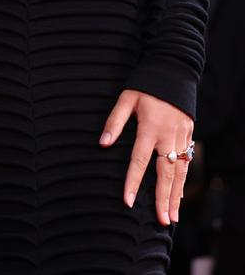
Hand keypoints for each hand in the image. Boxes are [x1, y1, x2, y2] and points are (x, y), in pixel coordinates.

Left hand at [100, 89, 193, 224]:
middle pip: (165, 172)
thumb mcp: (126, 98)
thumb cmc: (145, 84)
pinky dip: (184, 181)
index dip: (133, 181)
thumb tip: (103, 143)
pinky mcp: (190, 135)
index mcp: (150, 127)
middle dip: (163, 198)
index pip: (139, 160)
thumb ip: (114, 121)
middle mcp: (168, 136)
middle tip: (162, 221)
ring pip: (180, 171)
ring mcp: (182, 136)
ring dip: (176, 195)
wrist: (174, 70)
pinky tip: (179, 195)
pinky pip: (188, 163)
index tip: (128, 201)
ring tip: (172, 217)